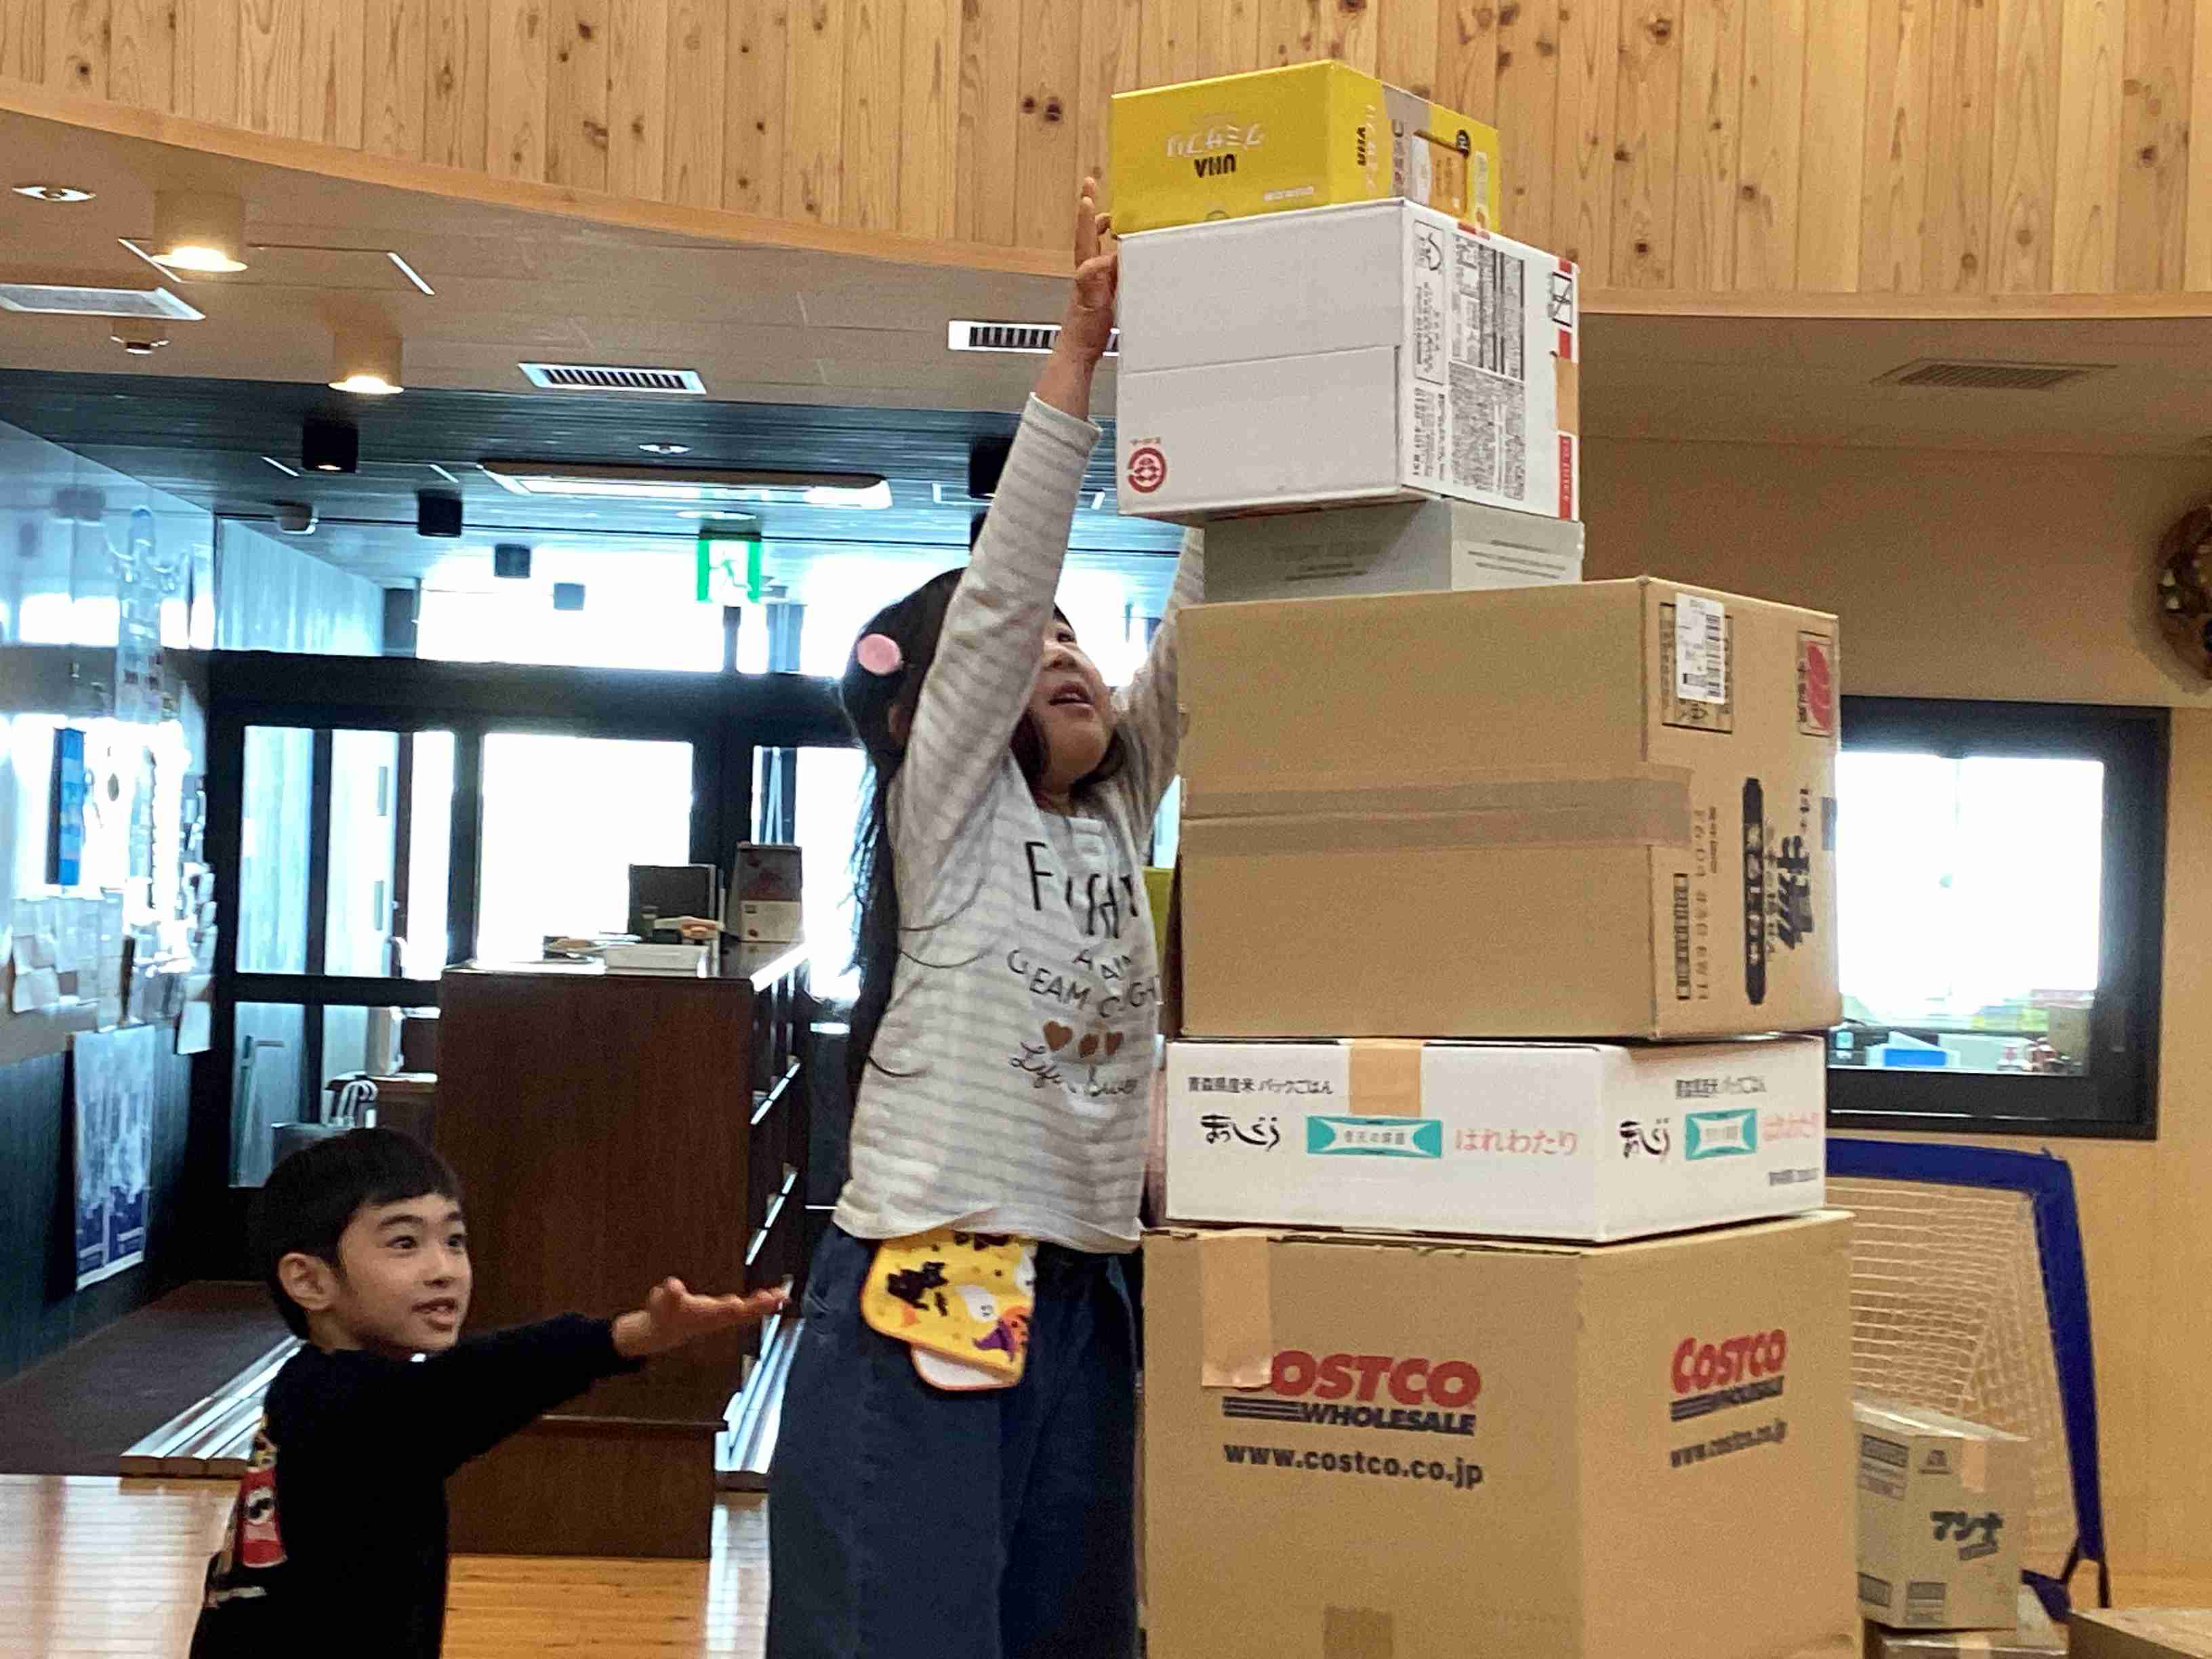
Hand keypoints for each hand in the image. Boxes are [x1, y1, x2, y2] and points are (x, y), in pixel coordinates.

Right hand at [612, 1278, 788, 1359]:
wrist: (667, 1331)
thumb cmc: (665, 1313)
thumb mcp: (662, 1301)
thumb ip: (670, 1294)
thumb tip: (673, 1284)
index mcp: (705, 1315)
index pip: (723, 1311)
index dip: (735, 1307)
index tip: (746, 1302)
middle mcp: (719, 1318)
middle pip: (743, 1313)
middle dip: (759, 1306)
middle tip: (778, 1297)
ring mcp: (725, 1317)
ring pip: (750, 1312)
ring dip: (766, 1305)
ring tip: (783, 1296)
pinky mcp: (728, 1313)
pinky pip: (750, 1309)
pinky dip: (764, 1303)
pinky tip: (776, 1297)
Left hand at [1035, 177, 1116, 417]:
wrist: (1079, 354)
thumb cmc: (1082, 333)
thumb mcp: (1090, 304)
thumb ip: (1092, 282)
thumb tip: (1103, 259)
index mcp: (1086, 271)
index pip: (1086, 235)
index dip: (1087, 212)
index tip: (1090, 190)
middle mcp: (1089, 272)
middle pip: (1092, 237)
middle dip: (1098, 216)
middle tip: (1106, 198)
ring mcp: (1096, 283)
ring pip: (1103, 251)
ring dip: (1111, 235)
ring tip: (1124, 222)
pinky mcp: (1104, 295)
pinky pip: (1113, 269)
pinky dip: (1121, 258)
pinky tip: (1132, 261)